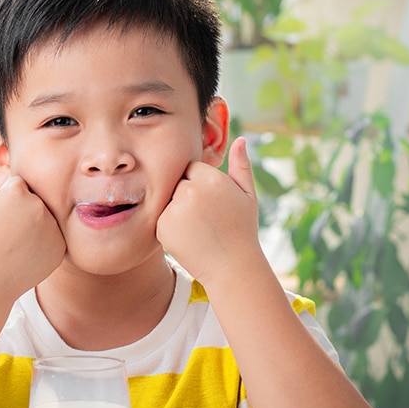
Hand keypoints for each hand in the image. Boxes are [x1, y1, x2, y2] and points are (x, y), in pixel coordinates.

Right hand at [0, 147, 64, 300]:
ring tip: (16, 244)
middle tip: (7, 232)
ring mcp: (53, 227)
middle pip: (35, 199)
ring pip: (46, 217)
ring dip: (36, 225)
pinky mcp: (62, 246)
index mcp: (17, 192)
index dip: (6, 200)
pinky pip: (56, 235)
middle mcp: (40, 206)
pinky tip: (28, 253)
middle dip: (23, 210)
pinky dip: (45, 242)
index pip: (18, 185)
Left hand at [156, 136, 264, 286]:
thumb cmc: (242, 230)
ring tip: (197, 228)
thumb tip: (240, 139)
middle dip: (185, 195)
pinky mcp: (162, 226)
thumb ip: (241, 165)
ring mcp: (174, 209)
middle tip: (203, 218)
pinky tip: (188, 237)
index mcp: (211, 178)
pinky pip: (160, 218)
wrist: (232, 268)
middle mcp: (190, 190)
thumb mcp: (247, 195)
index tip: (210, 203)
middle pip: (176, 182)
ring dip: (177, 210)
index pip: (191, 168)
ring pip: (167, 200)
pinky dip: (169, 226)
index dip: (200, 184)